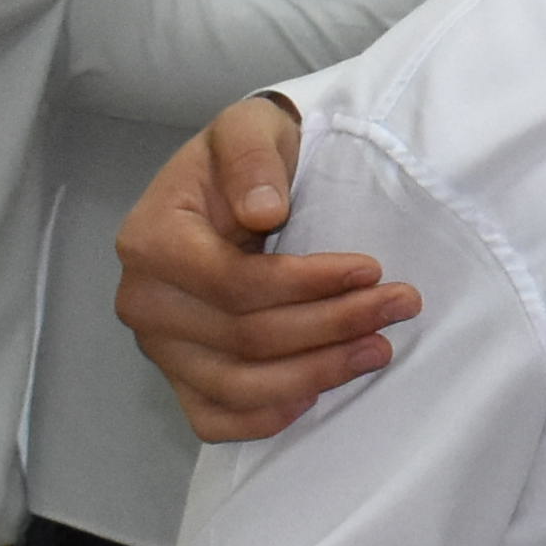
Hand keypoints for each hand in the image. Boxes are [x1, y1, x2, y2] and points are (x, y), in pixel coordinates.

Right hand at [109, 99, 411, 439]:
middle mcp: (145, 301)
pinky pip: (214, 418)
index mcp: (151, 241)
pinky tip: (316, 395)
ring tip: (379, 349)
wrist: (232, 184)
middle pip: (245, 338)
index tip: (371, 268)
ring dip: (317, 373)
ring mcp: (159, 346)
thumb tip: (263, 211)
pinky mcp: (179, 377)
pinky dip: (265, 417)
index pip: (235, 283)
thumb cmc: (245, 157)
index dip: (307, 283)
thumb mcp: (249, 127)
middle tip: (400, 304)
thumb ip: (251, 158)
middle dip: (333, 325)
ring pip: (238, 385)